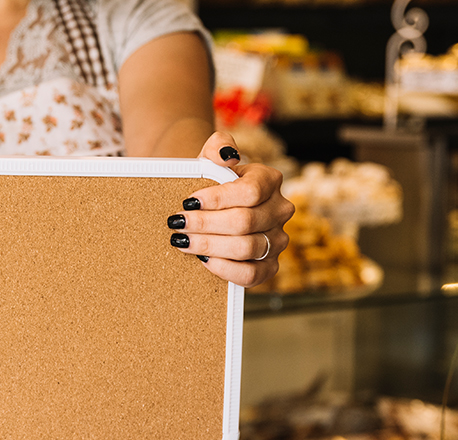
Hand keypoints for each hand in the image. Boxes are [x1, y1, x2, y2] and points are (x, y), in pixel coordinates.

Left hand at [167, 132, 294, 286]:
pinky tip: (202, 260)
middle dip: (204, 224)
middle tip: (176, 223)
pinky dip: (224, 269)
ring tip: (182, 241)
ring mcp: (278, 240)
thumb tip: (228, 157)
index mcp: (270, 180)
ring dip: (209, 246)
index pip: (249, 192)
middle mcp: (280, 210)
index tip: (188, 202)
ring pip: (246, 248)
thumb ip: (218, 146)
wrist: (212, 206)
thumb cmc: (210, 181)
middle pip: (244, 222)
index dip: (217, 199)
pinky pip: (251, 274)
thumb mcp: (210, 158)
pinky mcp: (270, 265)